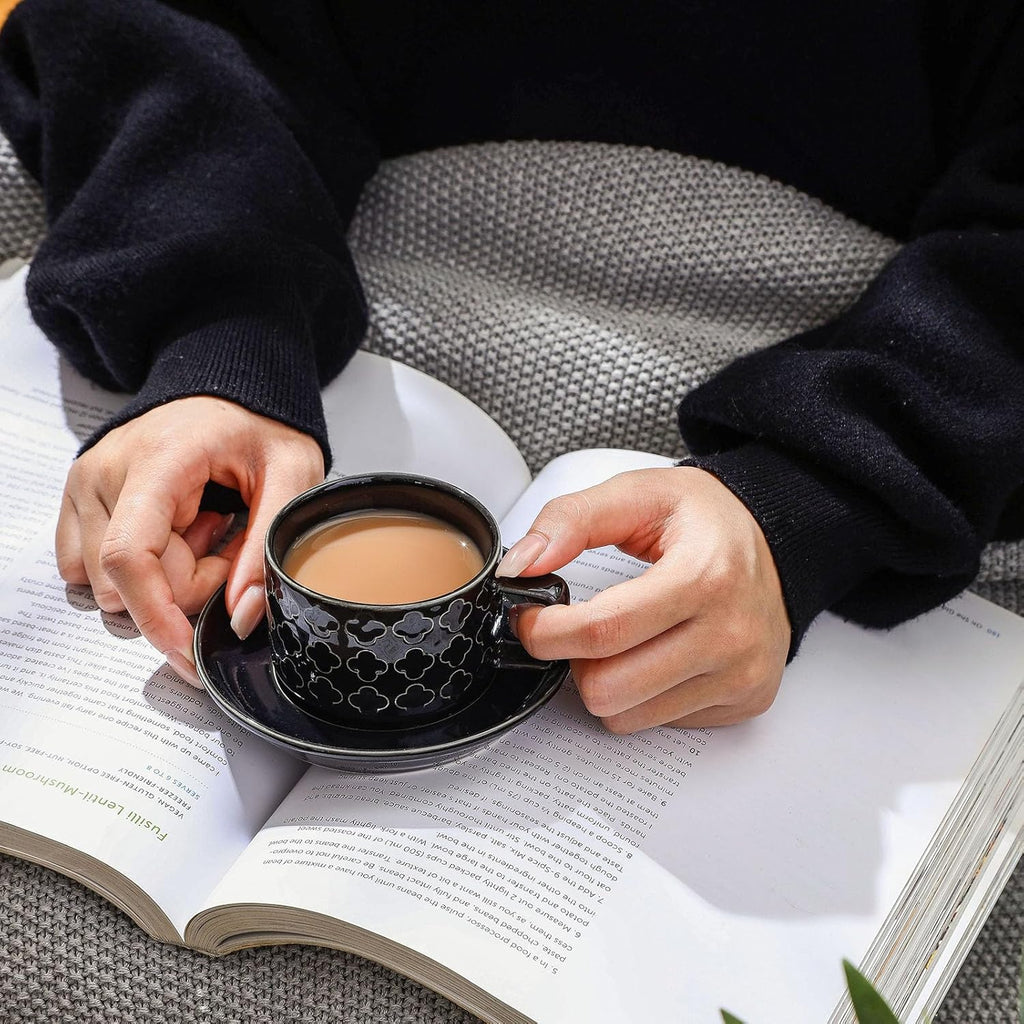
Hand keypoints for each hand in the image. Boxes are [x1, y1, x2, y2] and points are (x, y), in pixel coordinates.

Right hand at [56, 396, 324, 685]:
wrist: (228, 392)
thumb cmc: (260, 427)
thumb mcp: (293, 476)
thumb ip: (267, 547)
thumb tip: (242, 617)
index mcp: (156, 460)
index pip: (131, 556)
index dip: (158, 615)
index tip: (189, 650)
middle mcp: (104, 472)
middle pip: (126, 580)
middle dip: (185, 585)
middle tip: (226, 541)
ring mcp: (84, 486)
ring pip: (109, 583)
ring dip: (166, 576)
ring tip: (204, 528)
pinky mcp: (79, 502)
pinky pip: (95, 569)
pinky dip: (143, 568)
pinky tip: (177, 531)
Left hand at [501, 467, 790, 731]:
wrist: (778, 543)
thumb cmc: (706, 520)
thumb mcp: (638, 493)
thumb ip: (570, 520)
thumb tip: (522, 565)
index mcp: (705, 576)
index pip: (602, 631)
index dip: (546, 630)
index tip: (530, 617)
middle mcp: (731, 634)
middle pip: (608, 687)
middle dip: (572, 660)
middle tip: (575, 629)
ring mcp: (741, 675)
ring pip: (626, 716)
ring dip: (603, 682)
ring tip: (618, 640)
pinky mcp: (743, 702)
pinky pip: (658, 723)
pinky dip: (640, 695)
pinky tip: (654, 656)